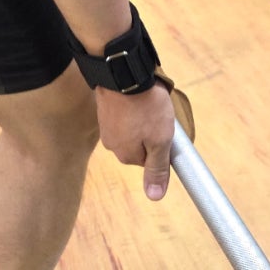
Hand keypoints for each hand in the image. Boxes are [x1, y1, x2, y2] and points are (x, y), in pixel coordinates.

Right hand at [95, 82, 175, 200]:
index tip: (165, 129)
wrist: (122, 71)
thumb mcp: (159, 140)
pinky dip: (132, 105)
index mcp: (125, 155)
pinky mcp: (104, 106)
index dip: (161, 145)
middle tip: (158, 113)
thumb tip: (154, 197)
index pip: (149, 160)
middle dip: (150, 130)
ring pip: (131, 127)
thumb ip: (157, 168)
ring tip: (148, 101)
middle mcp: (112, 143)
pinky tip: (137, 95)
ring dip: (141, 116)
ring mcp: (106, 124)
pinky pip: (124, 112)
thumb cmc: (144, 105)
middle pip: (139, 144)